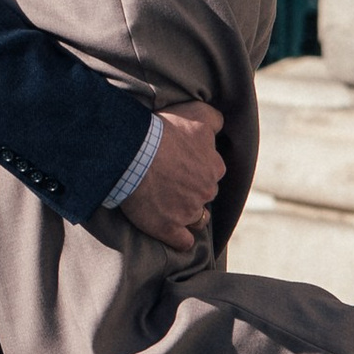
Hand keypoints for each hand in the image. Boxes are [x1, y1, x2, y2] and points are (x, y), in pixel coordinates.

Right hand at [120, 99, 221, 244]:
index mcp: (214, 165)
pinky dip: (180, 238)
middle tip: (169, 180)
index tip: (181, 163)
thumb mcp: (194, 112)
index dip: (197, 166)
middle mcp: (207, 188)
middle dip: (193, 189)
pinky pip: (184, 241)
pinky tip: (172, 232)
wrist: (132, 154)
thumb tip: (220, 124)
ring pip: (198, 217)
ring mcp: (190, 211)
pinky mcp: (171, 229)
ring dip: (188, 213)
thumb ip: (213, 118)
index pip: (213, 168)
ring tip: (168, 205)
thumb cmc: (160, 131)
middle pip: (205, 192)